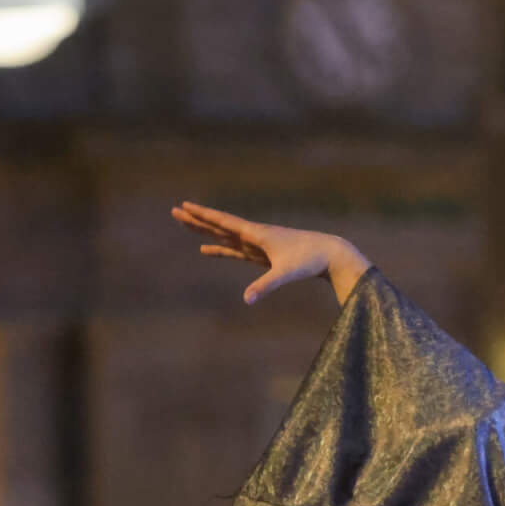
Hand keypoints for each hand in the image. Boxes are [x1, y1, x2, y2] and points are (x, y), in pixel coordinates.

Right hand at [171, 202, 373, 304]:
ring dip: (205, 231)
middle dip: (197, 219)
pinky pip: (234, 249)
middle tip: (175, 211)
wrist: (328, 254)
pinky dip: (219, 248)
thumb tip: (246, 300)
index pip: (224, 222)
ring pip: (224, 235)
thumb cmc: (309, 261)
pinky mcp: (262, 253)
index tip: (185, 205)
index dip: (204, 215)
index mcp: (257, 234)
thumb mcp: (285, 274)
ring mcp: (257, 244)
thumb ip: (265, 286)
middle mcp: (254, 235)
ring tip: (186, 224)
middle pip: (219, 225)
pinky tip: (208, 249)